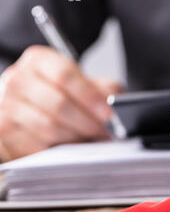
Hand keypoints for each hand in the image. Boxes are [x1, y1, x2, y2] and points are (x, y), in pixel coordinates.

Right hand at [0, 46, 119, 160]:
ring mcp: (5, 105)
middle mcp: (17, 79)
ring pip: (47, 127)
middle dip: (87, 123)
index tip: (108, 115)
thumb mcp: (90, 84)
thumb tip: (115, 110)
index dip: (90, 97)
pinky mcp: (2, 130)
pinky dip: (57, 151)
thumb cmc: (68, 95)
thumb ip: (105, 91)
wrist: (39, 106)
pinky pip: (35, 147)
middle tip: (104, 133)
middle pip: (57, 104)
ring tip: (89, 140)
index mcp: (39, 60)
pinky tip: (69, 148)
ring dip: (75, 138)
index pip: (64, 76)